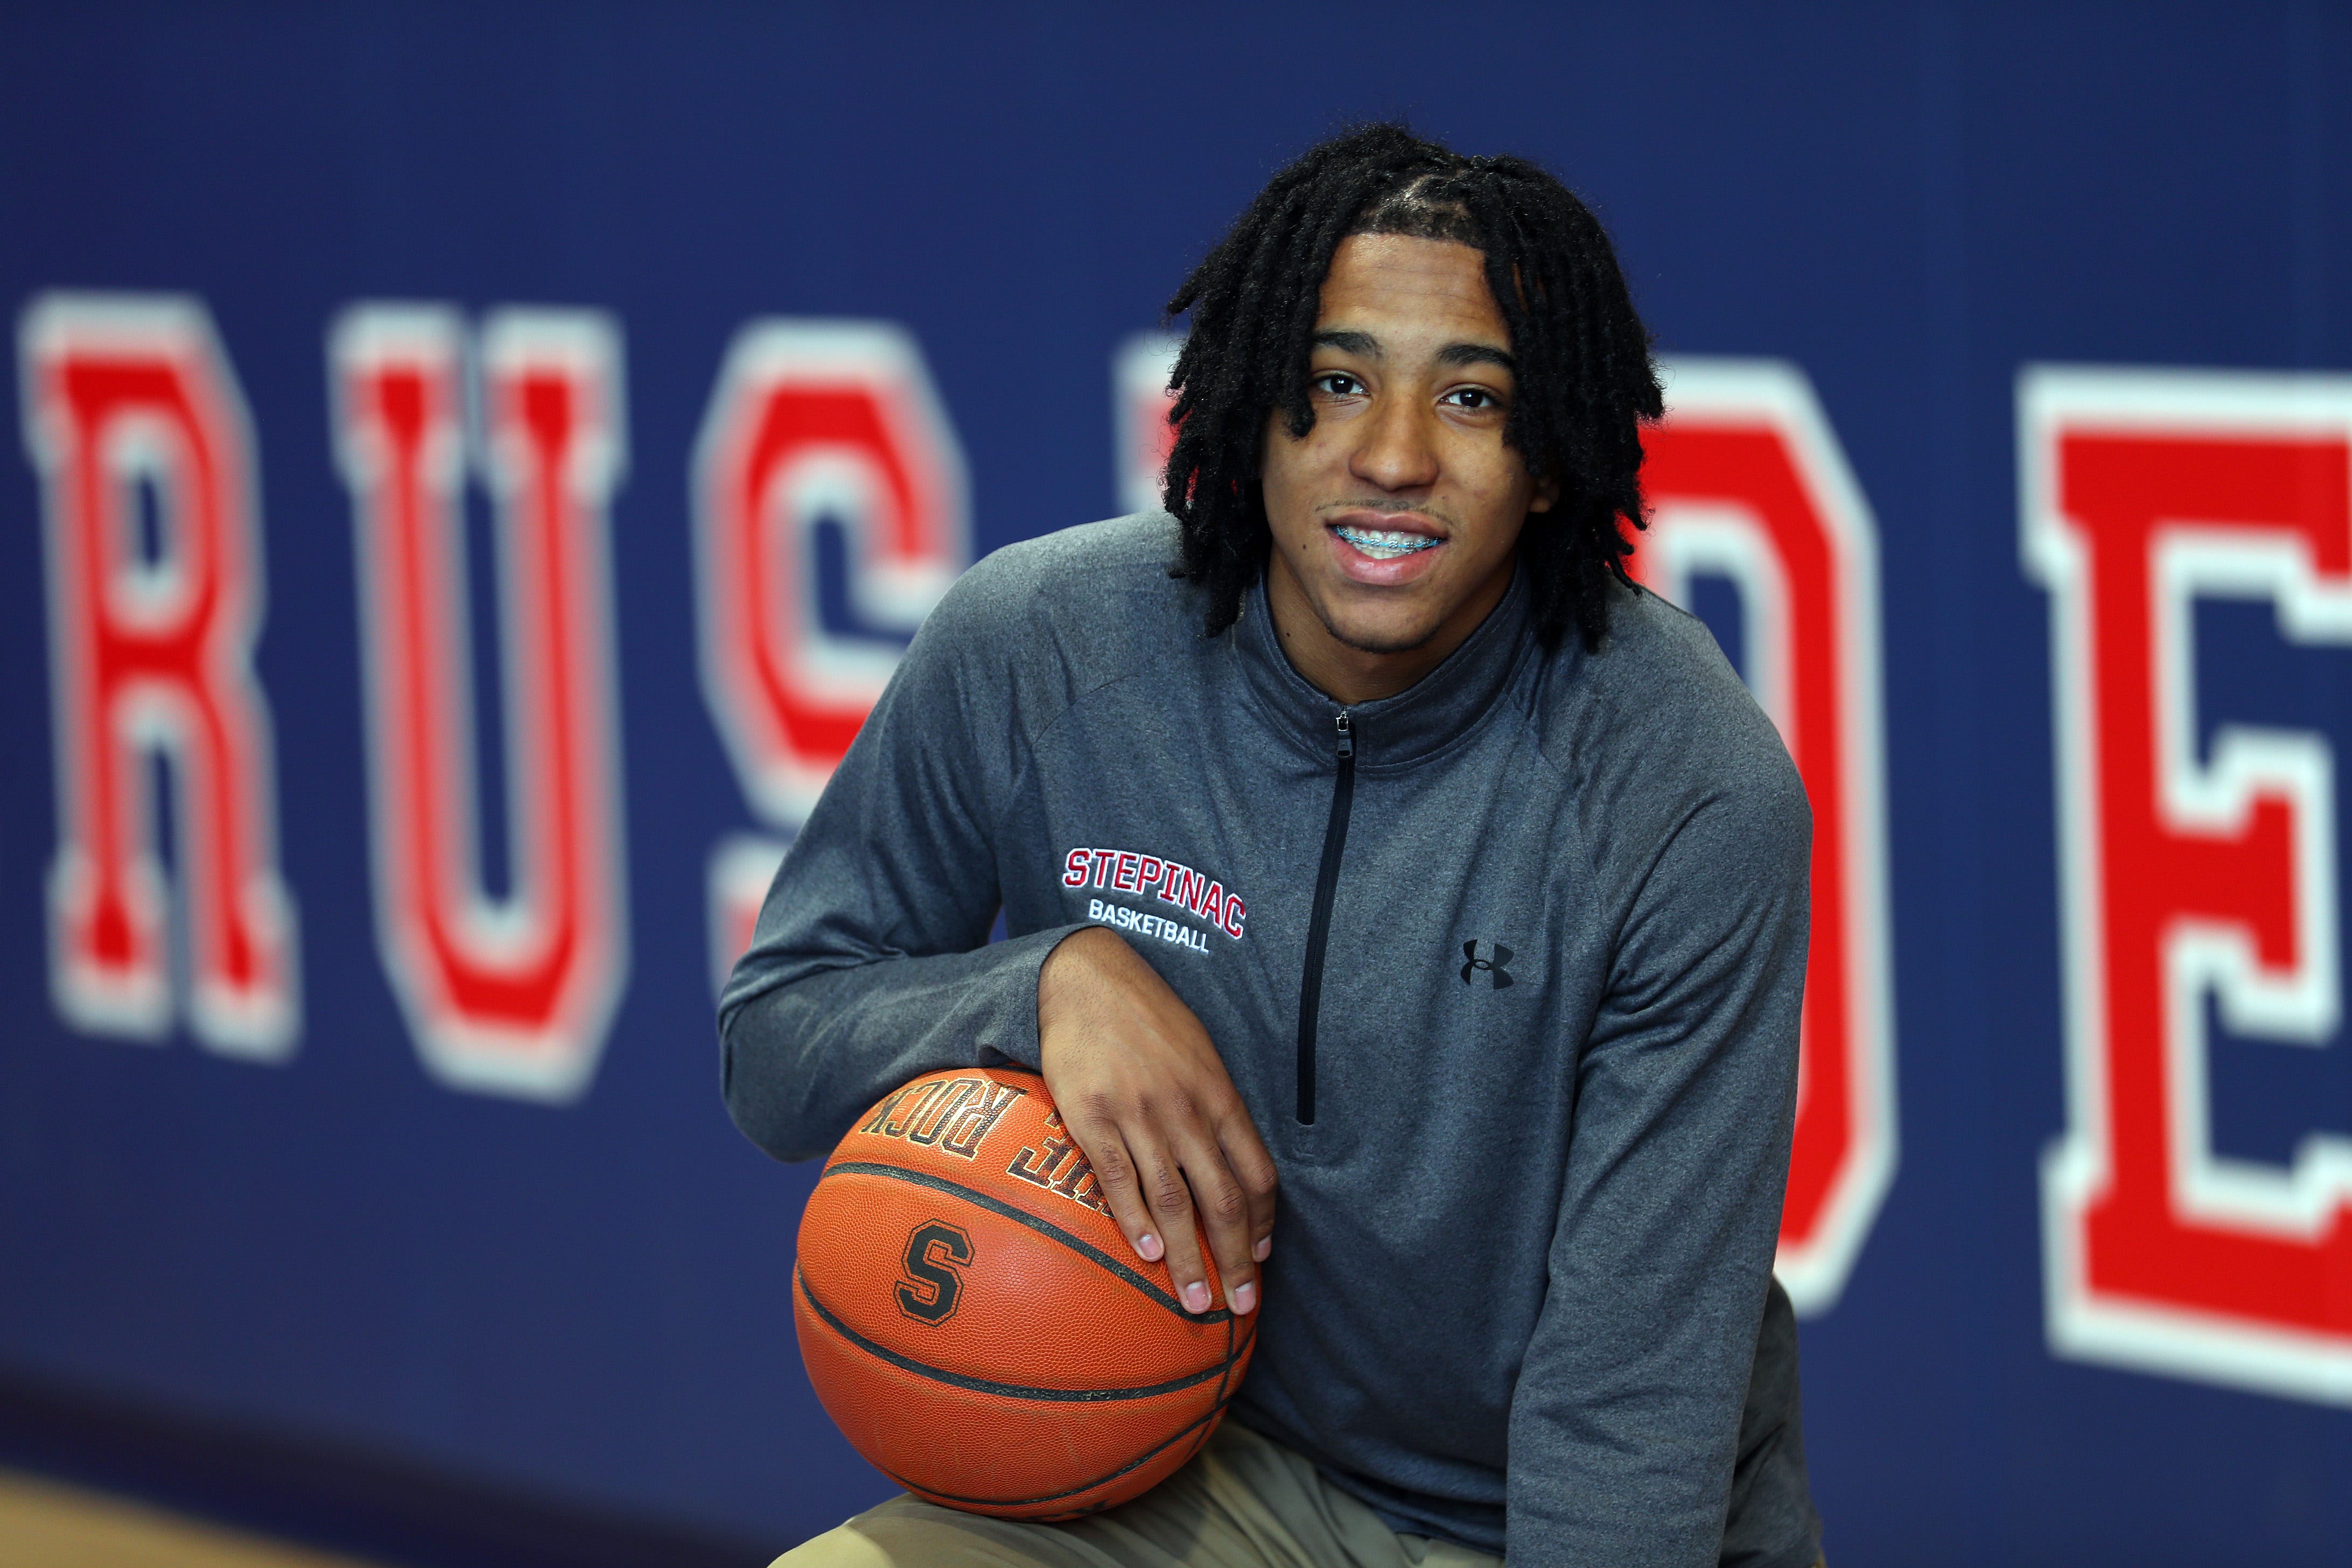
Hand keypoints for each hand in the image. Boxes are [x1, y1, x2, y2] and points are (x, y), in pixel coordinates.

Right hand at [1037, 926, 1276, 1315]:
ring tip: (1195, 1302)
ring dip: (1188, 1258)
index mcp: (1219, 1095)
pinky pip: (1119, 1179)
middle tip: (1240, 1305)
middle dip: (1234, 1260)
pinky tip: (1148, 1254)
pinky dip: (1135, 1222)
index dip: (1262, 1222)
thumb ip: (1216, 1109)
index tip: (1261, 1259)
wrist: (1088, 978)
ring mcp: (1139, 1115)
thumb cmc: (1149, 1019)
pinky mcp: (1091, 1117)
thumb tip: (1233, 1164)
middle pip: (1221, 1199)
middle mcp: (1186, 1110)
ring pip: (1173, 1201)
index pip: (1256, 1172)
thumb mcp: (1201, 1055)